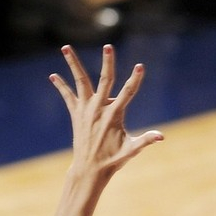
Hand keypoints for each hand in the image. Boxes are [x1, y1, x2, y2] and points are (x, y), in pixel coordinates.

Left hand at [50, 44, 163, 181]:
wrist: (90, 168)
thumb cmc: (113, 160)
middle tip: (108, 47)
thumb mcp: (132, 150)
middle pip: (104, 80)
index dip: (135, 79)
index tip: (140, 66)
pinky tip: (53, 76)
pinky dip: (61, 86)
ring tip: (65, 47)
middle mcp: (99, 108)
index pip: (128, 93)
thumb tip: (161, 137)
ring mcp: (85, 109)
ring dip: (73, 64)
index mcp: (114, 115)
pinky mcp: (75, 114)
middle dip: (107, 63)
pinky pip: (67, 96)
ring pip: (80, 81)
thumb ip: (146, 140)